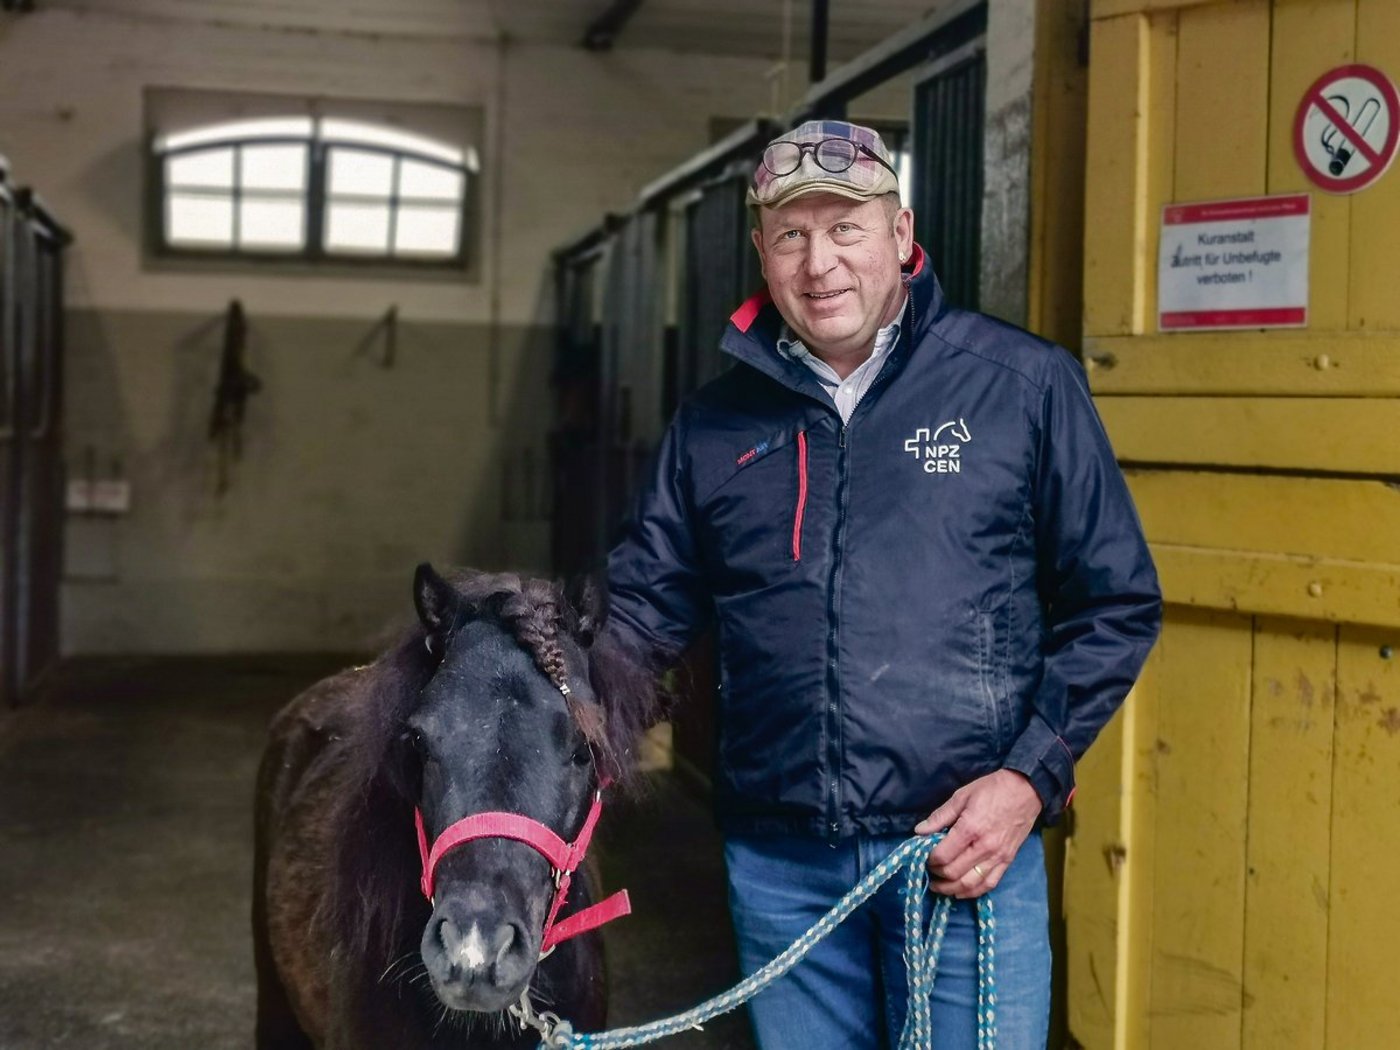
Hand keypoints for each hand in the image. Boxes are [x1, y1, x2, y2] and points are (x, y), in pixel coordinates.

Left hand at [914, 769, 1041, 898]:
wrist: (1026, 790)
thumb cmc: (992, 789)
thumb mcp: (961, 796)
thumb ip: (939, 816)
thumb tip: (919, 831)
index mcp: (970, 829)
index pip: (943, 855)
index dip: (929, 860)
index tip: (925, 857)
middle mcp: (984, 847)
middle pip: (954, 873)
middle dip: (937, 876)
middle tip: (929, 871)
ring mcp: (998, 857)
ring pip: (970, 884)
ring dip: (951, 889)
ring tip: (940, 887)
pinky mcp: (1007, 861)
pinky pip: (989, 884)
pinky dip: (973, 892)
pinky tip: (961, 891)